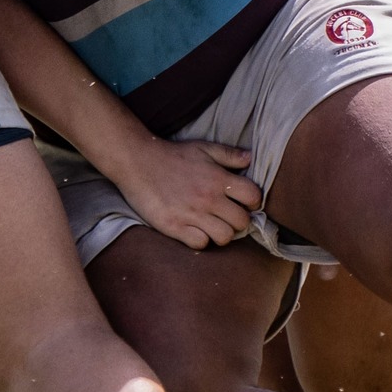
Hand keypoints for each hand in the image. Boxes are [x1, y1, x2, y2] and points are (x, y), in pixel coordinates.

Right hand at [105, 137, 260, 250]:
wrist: (138, 161)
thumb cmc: (172, 155)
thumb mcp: (203, 148)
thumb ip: (228, 154)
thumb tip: (250, 159)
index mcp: (218, 178)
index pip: (253, 197)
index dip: (253, 201)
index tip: (243, 202)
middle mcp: (208, 198)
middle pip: (242, 222)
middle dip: (238, 221)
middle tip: (227, 216)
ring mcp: (191, 214)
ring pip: (225, 237)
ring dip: (221, 233)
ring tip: (212, 225)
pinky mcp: (174, 226)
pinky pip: (200, 243)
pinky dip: (200, 239)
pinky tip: (194, 229)